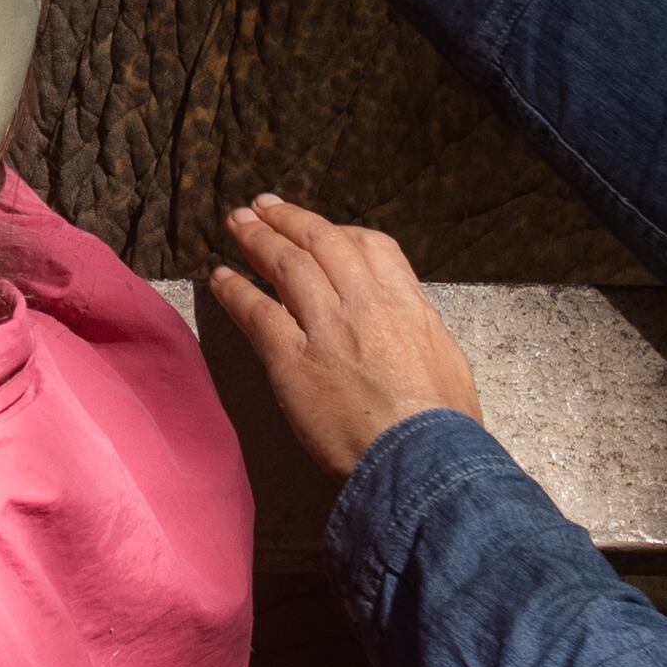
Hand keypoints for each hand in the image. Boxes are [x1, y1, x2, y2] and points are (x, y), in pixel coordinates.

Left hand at [207, 194, 484, 478]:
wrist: (422, 459)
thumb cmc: (444, 424)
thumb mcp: (447, 359)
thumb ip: (417, 328)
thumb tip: (405, 319)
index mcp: (406, 301)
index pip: (371, 245)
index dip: (339, 232)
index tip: (320, 230)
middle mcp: (364, 302)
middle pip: (321, 243)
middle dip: (289, 220)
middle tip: (261, 207)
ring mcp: (326, 327)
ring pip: (286, 266)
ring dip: (258, 239)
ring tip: (235, 224)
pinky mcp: (292, 360)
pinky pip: (257, 313)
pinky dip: (236, 291)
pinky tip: (220, 278)